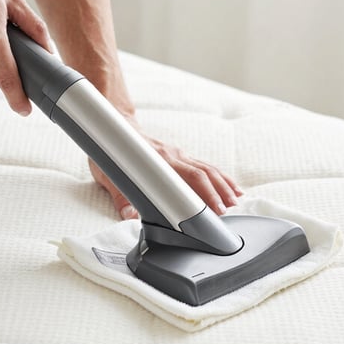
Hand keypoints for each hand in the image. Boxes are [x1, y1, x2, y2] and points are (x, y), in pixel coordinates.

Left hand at [89, 131, 243, 219]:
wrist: (117, 128)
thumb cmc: (113, 152)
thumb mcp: (108, 176)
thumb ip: (120, 197)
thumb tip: (130, 215)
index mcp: (158, 162)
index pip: (187, 179)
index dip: (202, 195)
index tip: (211, 210)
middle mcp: (172, 156)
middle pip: (203, 173)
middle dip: (218, 192)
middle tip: (228, 210)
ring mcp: (178, 155)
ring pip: (207, 168)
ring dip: (223, 184)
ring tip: (235, 200)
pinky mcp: (180, 156)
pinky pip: (204, 166)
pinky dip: (219, 177)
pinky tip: (230, 186)